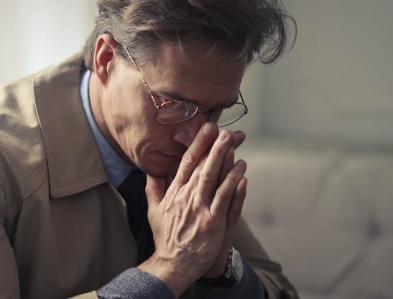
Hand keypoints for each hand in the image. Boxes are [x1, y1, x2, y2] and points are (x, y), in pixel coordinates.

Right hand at [137, 123, 247, 296]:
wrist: (173, 263)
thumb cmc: (166, 238)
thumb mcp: (153, 211)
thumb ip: (153, 189)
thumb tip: (152, 171)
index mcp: (174, 193)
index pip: (186, 163)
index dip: (198, 145)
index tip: (207, 130)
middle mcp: (186, 198)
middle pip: (202, 167)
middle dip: (214, 147)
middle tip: (225, 131)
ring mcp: (200, 210)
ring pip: (213, 179)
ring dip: (224, 161)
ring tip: (235, 145)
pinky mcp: (212, 222)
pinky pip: (225, 199)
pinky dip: (233, 184)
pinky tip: (241, 172)